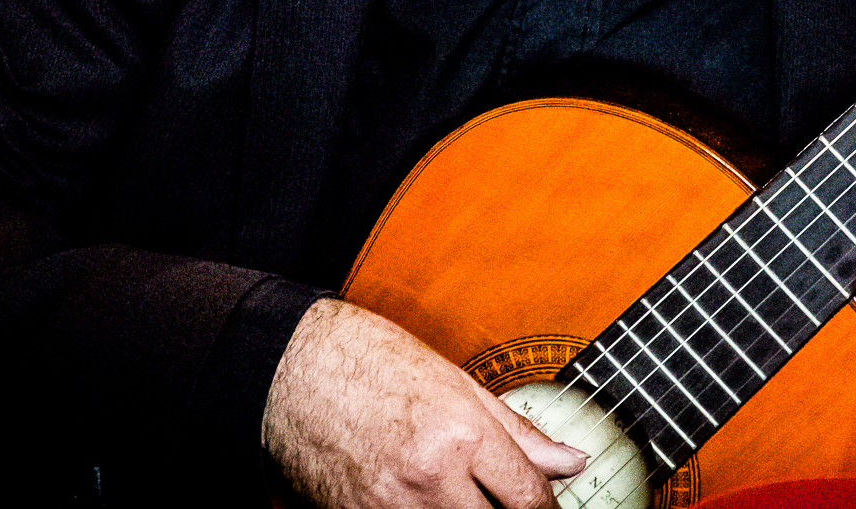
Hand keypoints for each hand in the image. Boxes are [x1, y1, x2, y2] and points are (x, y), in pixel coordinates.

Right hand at [262, 299, 586, 508]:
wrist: (288, 369)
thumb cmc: (367, 361)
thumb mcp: (454, 383)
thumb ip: (516, 431)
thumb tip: (567, 460)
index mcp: (460, 435)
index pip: (528, 498)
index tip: (545, 507)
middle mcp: (429, 477)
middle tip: (499, 498)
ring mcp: (390, 508)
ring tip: (455, 492)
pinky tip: (421, 497)